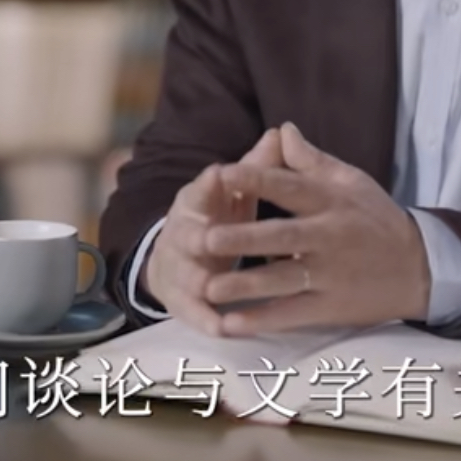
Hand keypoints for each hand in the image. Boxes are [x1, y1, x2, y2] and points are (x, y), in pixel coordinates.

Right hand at [144, 127, 286, 334]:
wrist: (177, 257)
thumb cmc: (218, 217)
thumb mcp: (235, 192)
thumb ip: (258, 167)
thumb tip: (283, 132)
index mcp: (197, 202)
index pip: (201, 189)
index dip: (208, 183)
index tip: (220, 175)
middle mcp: (183, 233)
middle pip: (188, 234)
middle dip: (200, 236)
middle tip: (211, 238)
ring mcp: (179, 268)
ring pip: (189, 274)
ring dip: (200, 281)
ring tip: (213, 289)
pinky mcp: (181, 300)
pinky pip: (193, 312)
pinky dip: (206, 319)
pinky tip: (223, 328)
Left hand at [200, 123, 430, 334]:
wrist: (419, 269)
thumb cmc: (377, 220)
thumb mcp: (352, 183)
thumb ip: (312, 161)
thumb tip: (282, 130)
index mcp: (331, 202)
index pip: (291, 187)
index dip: (257, 180)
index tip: (223, 174)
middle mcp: (329, 238)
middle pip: (282, 236)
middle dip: (243, 238)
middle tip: (205, 239)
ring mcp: (329, 276)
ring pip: (282, 280)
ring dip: (245, 284)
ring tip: (208, 288)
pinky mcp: (330, 308)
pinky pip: (292, 314)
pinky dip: (262, 320)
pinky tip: (232, 323)